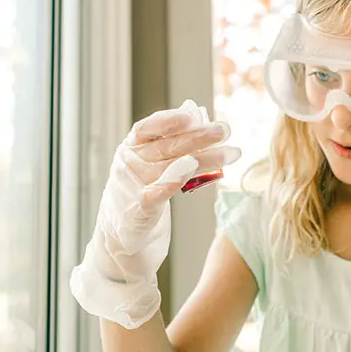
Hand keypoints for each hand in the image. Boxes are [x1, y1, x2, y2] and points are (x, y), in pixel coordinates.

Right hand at [71, 100, 241, 326]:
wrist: (120, 239)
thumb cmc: (141, 195)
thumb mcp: (152, 165)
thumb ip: (170, 141)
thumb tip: (195, 112)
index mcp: (130, 150)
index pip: (147, 128)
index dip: (169, 120)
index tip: (195, 116)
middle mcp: (128, 165)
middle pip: (166, 147)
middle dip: (199, 136)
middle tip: (226, 129)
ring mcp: (131, 188)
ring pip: (169, 168)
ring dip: (203, 159)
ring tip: (230, 153)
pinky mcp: (137, 212)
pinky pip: (156, 194)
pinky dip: (172, 181)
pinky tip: (192, 170)